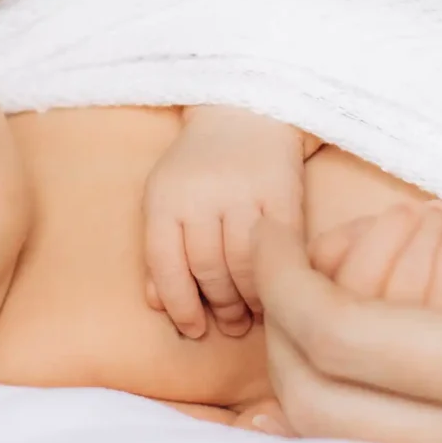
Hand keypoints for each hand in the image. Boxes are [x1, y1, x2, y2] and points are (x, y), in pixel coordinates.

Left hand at [144, 106, 311, 338]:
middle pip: (208, 267)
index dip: (179, 304)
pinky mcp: (283, 190)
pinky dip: (277, 274)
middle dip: (219, 305)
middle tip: (229, 325)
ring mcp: (245, 191)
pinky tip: (275, 287)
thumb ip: (159, 250)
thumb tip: (158, 304)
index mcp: (166, 197)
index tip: (192, 329)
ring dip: (249, 298)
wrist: (245, 113)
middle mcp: (203, 193)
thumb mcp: (165, 198)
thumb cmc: (198, 167)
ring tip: (251, 313)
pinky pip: (280, 246)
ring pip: (245, 262)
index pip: (165, 263)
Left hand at [252, 221, 441, 442]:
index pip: (340, 336)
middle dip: (270, 333)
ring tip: (308, 314)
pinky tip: (377, 377)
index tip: (263, 227)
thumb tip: (417, 254)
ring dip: (307, 387)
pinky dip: (366, 424)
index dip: (277, 278)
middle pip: (321, 408)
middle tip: (273, 264)